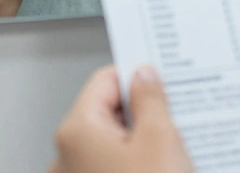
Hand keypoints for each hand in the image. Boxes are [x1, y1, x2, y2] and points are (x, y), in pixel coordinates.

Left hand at [50, 65, 192, 172]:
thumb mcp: (160, 138)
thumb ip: (151, 98)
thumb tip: (145, 77)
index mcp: (76, 131)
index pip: (106, 80)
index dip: (138, 77)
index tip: (162, 81)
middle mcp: (66, 154)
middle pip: (109, 111)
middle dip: (143, 113)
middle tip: (173, 120)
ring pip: (114, 140)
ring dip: (141, 140)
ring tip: (169, 153)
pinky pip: (113, 162)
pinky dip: (135, 160)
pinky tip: (158, 167)